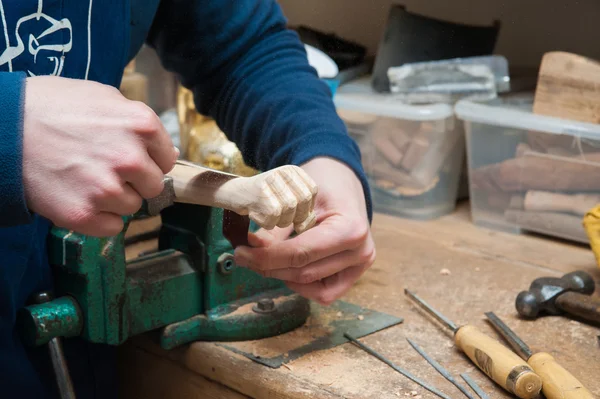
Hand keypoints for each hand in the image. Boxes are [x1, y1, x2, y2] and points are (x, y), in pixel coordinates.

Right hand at [23, 76, 177, 235]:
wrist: (2, 127)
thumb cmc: (52, 107)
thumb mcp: (103, 97)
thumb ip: (141, 123)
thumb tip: (171, 153)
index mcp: (142, 125)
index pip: (167, 159)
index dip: (149, 159)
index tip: (129, 156)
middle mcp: (130, 158)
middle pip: (154, 185)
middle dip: (135, 180)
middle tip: (104, 168)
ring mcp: (107, 189)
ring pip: (132, 206)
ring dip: (115, 198)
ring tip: (86, 178)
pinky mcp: (83, 215)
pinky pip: (113, 227)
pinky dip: (100, 218)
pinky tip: (80, 196)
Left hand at [234, 157, 374, 304]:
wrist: (344, 184)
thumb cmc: (323, 186)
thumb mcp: (297, 198)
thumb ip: (276, 227)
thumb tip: (251, 247)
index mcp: (350, 228)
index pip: (301, 253)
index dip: (267, 257)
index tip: (241, 253)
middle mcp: (361, 252)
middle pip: (304, 272)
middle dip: (268, 267)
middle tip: (243, 256)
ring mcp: (360, 267)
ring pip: (311, 285)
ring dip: (281, 276)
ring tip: (263, 260)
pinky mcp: (354, 276)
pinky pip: (323, 293)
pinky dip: (301, 285)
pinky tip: (287, 268)